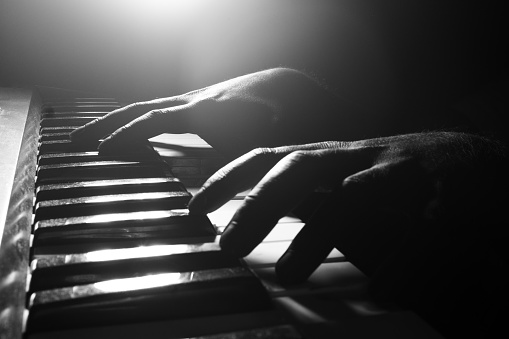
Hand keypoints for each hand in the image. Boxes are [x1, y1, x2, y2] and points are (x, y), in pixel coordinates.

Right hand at [70, 68, 361, 158]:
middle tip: (73, 142)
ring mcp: (194, 101)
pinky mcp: (199, 107)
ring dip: (118, 124)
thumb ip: (239, 156)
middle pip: (140, 109)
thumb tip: (219, 174)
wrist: (294, 90)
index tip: (97, 150)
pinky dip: (140, 124)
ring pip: (147, 109)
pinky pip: (160, 113)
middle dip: (106, 125)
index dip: (125, 135)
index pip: (152, 120)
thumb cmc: (283, 118)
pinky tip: (134, 137)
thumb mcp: (264, 142)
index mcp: (203, 110)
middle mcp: (193, 102)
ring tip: (91, 139)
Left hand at [188, 132, 504, 285]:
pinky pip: (417, 229)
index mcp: (330, 157)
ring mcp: (397, 173)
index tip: (195, 211)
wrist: (468, 160)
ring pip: (351, 196)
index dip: (228, 180)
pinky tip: (383, 291)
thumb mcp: (340, 180)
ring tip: (287, 276)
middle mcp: (356, 158)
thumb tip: (249, 222)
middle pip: (299, 168)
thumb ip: (302, 196)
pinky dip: (398, 260)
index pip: (268, 158)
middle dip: (259, 204)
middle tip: (227, 246)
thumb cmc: (393, 176)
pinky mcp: (441, 196)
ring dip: (316, 235)